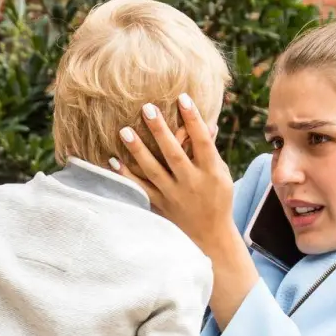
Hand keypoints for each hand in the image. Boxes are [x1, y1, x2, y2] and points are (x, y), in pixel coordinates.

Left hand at [113, 95, 236, 254]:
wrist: (210, 237)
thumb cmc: (218, 200)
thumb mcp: (221, 175)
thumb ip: (210, 151)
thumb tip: (207, 124)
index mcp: (211, 171)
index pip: (202, 141)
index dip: (193, 119)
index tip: (183, 97)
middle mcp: (191, 182)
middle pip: (173, 153)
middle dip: (160, 130)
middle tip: (146, 108)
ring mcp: (174, 195)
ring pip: (153, 170)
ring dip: (138, 150)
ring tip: (124, 130)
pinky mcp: (160, 205)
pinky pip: (140, 189)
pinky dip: (126, 176)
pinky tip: (113, 160)